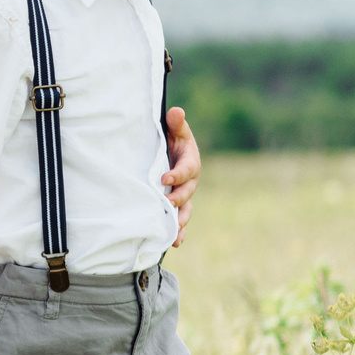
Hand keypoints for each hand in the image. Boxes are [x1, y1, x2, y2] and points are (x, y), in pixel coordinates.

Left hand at [161, 105, 201, 244]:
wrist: (170, 150)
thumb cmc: (172, 138)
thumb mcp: (174, 129)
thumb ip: (175, 123)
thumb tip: (176, 112)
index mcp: (190, 162)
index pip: (186, 169)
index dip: (177, 175)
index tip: (164, 178)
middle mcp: (190, 181)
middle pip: (187, 193)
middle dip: (177, 199)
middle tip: (166, 204)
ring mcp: (184, 194)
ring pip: (186, 209)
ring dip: (180, 221)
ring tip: (174, 233)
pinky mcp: (177, 203)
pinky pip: (180, 218)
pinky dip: (179, 231)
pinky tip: (175, 242)